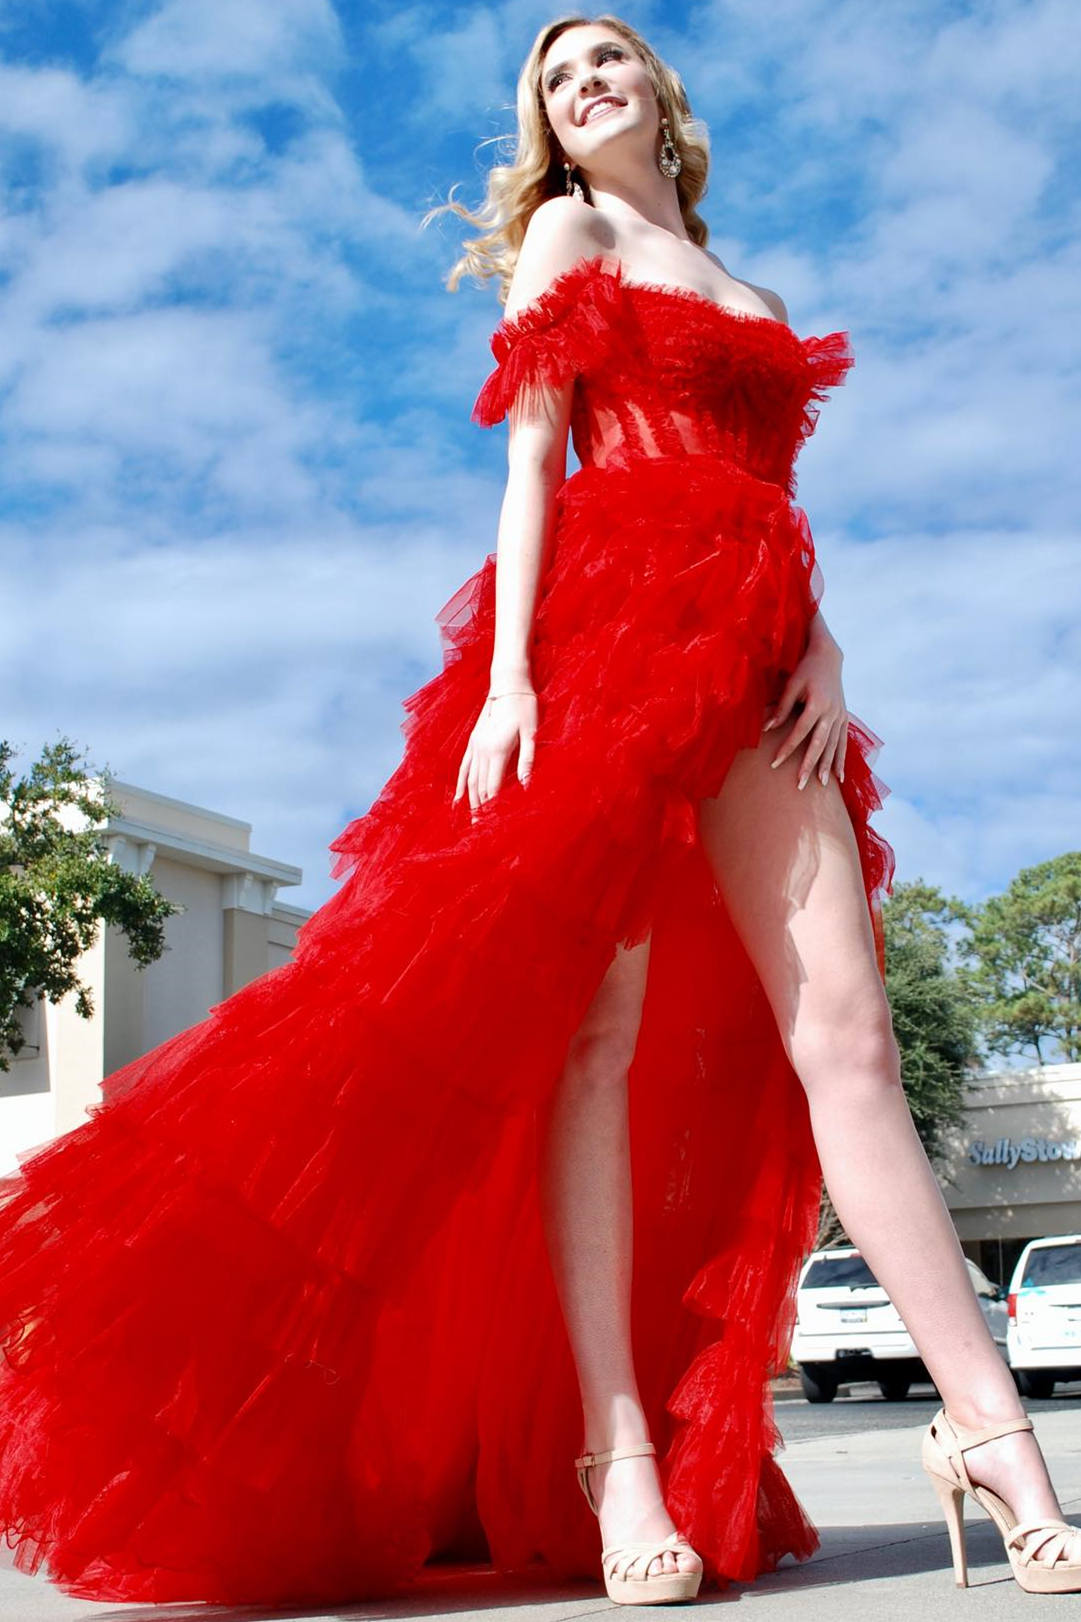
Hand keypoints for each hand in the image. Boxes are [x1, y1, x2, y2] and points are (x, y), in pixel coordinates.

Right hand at [453, 691, 537, 815]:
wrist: (508, 685)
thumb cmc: (525, 708)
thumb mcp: (531, 734)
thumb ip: (527, 762)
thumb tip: (527, 787)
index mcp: (497, 751)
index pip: (493, 787)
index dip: (492, 808)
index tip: (492, 826)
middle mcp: (482, 751)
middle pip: (479, 788)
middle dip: (480, 810)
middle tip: (480, 831)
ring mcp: (474, 747)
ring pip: (470, 781)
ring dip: (471, 802)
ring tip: (471, 821)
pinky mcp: (472, 743)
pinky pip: (463, 768)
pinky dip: (460, 786)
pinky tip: (457, 800)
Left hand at [762, 630, 847, 789]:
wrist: (828, 658)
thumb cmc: (805, 671)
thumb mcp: (791, 685)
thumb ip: (781, 708)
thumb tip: (766, 729)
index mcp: (817, 703)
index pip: (800, 731)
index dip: (787, 748)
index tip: (774, 763)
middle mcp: (831, 712)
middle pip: (819, 743)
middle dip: (809, 765)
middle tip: (799, 785)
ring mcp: (840, 716)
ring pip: (833, 746)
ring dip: (826, 766)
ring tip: (819, 784)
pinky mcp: (844, 718)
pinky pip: (843, 743)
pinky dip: (841, 759)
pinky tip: (840, 777)